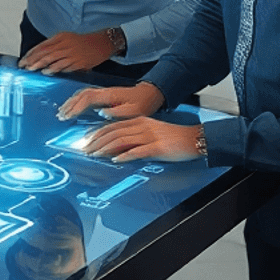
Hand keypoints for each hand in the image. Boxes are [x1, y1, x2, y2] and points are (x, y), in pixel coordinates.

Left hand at [18, 31, 113, 74]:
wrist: (102, 43)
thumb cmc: (83, 42)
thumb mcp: (67, 39)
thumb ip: (54, 46)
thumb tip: (40, 56)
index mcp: (61, 37)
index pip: (42, 46)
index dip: (31, 53)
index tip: (23, 60)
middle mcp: (65, 44)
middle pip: (45, 52)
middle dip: (33, 60)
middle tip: (24, 66)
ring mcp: (71, 53)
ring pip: (53, 59)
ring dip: (41, 64)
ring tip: (32, 69)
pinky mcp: (78, 62)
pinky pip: (64, 66)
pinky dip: (55, 69)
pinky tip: (47, 72)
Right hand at [57, 82, 164, 119]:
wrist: (150, 93)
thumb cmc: (143, 103)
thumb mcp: (134, 110)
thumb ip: (118, 112)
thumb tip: (102, 112)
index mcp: (110, 95)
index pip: (88, 98)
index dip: (76, 106)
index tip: (68, 116)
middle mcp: (104, 91)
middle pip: (81, 94)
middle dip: (70, 105)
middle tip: (60, 116)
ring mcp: (103, 92)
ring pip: (82, 93)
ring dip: (71, 102)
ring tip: (62, 112)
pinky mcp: (104, 95)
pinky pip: (86, 95)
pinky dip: (77, 101)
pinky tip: (73, 107)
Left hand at [85, 117, 203, 162]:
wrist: (194, 139)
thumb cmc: (174, 138)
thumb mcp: (152, 132)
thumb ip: (136, 136)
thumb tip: (119, 146)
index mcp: (140, 121)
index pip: (114, 125)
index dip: (98, 133)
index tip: (87, 140)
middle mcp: (143, 126)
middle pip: (114, 132)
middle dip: (97, 141)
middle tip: (86, 149)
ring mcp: (150, 136)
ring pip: (122, 140)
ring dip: (106, 148)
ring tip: (95, 155)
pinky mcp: (157, 147)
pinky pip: (137, 151)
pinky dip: (124, 155)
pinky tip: (115, 159)